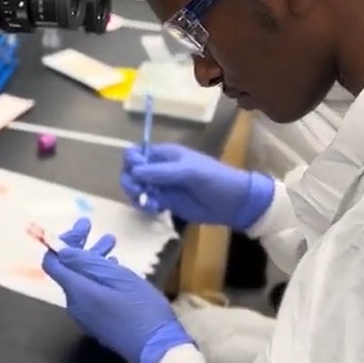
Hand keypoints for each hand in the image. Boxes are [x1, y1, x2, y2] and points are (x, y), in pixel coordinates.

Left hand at [42, 218, 191, 362]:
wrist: (157, 348)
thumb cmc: (141, 309)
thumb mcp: (118, 278)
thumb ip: (88, 263)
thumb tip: (61, 250)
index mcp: (78, 292)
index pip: (53, 263)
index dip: (62, 241)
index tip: (82, 227)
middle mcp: (75, 304)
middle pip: (67, 269)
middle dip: (80, 246)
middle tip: (96, 228)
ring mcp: (86, 315)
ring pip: (81, 280)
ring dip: (93, 259)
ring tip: (111, 242)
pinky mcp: (98, 321)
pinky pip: (90, 292)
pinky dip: (98, 275)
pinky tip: (114, 266)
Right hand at [120, 143, 274, 228]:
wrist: (233, 202)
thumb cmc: (214, 179)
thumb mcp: (188, 172)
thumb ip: (161, 172)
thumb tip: (134, 171)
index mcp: (164, 154)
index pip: (136, 153)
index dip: (132, 162)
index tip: (138, 175)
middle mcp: (159, 167)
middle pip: (131, 170)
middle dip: (131, 181)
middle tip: (140, 193)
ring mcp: (161, 185)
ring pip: (136, 187)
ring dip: (136, 195)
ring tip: (149, 204)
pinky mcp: (166, 201)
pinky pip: (146, 201)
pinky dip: (145, 205)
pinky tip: (155, 209)